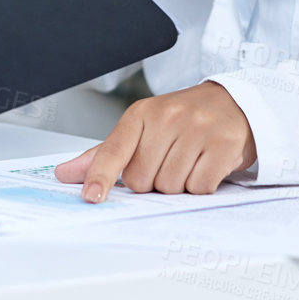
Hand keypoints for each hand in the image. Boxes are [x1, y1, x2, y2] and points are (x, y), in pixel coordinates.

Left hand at [53, 82, 255, 200]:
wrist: (232, 102)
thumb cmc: (183, 119)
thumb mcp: (143, 128)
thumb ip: (106, 155)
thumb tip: (66, 174)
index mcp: (141, 114)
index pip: (114, 151)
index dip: (101, 177)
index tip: (91, 197)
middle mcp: (167, 117)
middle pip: (143, 180)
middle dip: (154, 182)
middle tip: (169, 161)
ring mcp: (197, 129)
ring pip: (171, 186)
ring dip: (179, 185)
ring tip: (189, 161)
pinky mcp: (223, 143)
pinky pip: (200, 187)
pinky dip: (202, 186)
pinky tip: (206, 165)